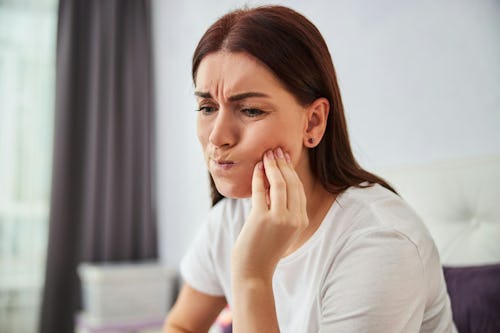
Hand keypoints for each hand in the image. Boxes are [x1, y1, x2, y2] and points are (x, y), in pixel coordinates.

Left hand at [231, 147, 308, 279]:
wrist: (253, 271)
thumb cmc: (264, 250)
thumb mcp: (280, 229)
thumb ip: (282, 210)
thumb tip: (275, 183)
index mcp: (301, 221)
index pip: (299, 189)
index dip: (292, 171)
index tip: (285, 158)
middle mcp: (294, 219)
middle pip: (292, 183)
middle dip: (283, 164)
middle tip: (275, 150)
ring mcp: (279, 219)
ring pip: (279, 184)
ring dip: (272, 166)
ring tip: (266, 154)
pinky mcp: (262, 219)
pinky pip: (261, 191)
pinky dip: (259, 177)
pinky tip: (256, 168)